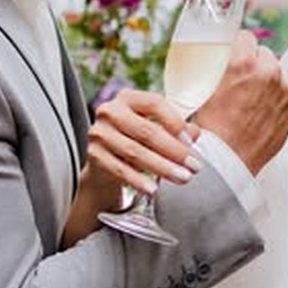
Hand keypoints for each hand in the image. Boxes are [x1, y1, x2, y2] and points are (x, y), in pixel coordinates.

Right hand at [85, 86, 201, 196]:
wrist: (105, 163)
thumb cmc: (136, 140)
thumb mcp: (156, 129)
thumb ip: (176, 128)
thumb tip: (194, 132)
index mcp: (128, 98)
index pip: (154, 103)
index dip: (175, 122)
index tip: (191, 141)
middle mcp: (110, 111)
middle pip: (147, 131)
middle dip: (174, 151)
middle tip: (194, 166)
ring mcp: (99, 133)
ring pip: (135, 152)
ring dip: (162, 167)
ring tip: (182, 178)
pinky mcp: (94, 154)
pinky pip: (120, 170)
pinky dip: (138, 181)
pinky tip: (154, 190)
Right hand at [192, 32, 287, 174]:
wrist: (226, 162)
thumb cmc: (210, 130)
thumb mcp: (203, 89)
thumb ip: (216, 68)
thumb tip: (219, 58)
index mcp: (243, 63)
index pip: (246, 37)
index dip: (238, 45)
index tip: (234, 53)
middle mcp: (268, 72)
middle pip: (263, 53)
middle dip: (254, 62)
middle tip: (240, 80)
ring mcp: (285, 90)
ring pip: (276, 72)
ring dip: (267, 79)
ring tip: (251, 98)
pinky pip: (285, 91)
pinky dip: (276, 96)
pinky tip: (261, 110)